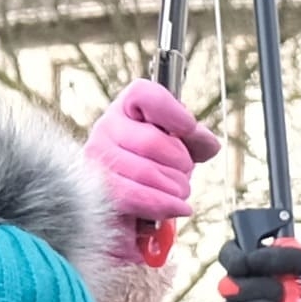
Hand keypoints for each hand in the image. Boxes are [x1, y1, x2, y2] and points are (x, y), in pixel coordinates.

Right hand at [83, 79, 218, 260]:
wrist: (138, 205)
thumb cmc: (163, 167)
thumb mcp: (185, 147)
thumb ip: (198, 139)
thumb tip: (203, 139)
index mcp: (128, 107)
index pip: (144, 94)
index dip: (173, 112)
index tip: (188, 128)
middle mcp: (106, 127)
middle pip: (152, 142)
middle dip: (181, 163)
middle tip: (183, 172)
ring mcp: (96, 158)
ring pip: (146, 172)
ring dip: (175, 187)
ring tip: (177, 190)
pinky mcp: (97, 190)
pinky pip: (136, 197)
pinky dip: (165, 205)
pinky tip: (178, 207)